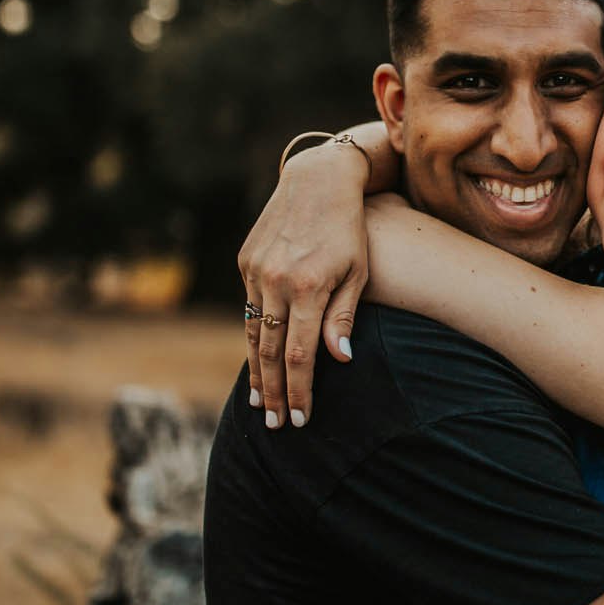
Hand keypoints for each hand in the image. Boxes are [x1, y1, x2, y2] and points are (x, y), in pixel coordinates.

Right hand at [239, 141, 371, 426]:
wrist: (318, 179)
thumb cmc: (349, 229)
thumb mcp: (358, 271)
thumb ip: (343, 316)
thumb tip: (339, 359)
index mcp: (308, 286)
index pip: (298, 355)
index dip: (299, 390)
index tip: (302, 418)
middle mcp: (276, 280)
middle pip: (269, 352)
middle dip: (273, 393)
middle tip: (276, 425)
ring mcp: (256, 270)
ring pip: (252, 333)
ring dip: (257, 371)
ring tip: (260, 403)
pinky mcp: (246, 261)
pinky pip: (247, 308)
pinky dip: (252, 337)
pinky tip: (256, 359)